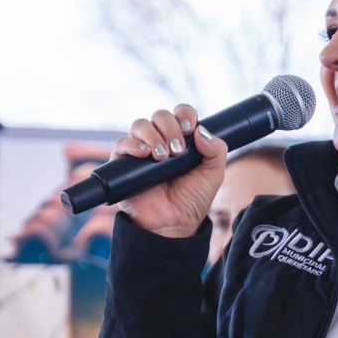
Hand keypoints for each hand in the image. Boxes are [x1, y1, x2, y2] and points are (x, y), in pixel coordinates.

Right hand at [110, 105, 227, 238]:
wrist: (173, 223)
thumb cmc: (192, 199)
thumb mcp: (213, 174)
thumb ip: (216, 150)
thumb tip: (201, 131)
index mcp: (182, 139)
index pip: (180, 113)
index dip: (185, 114)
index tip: (190, 128)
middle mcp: (160, 140)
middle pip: (159, 115)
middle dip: (170, 127)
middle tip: (177, 150)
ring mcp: (141, 150)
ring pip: (140, 125)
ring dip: (153, 136)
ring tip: (163, 157)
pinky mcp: (123, 163)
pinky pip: (122, 143)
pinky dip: (133, 144)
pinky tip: (144, 154)